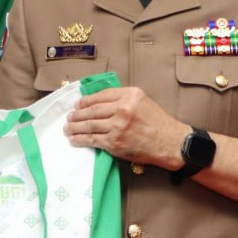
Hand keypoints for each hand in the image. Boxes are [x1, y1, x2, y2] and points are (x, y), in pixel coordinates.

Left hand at [64, 86, 185, 167]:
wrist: (170, 142)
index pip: (101, 95)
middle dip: (77, 114)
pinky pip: (93, 140)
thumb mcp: (142, 101)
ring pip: (89, 125)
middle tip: (69, 117)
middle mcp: (122, 108)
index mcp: (129, 95)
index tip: (77, 104)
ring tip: (67, 128)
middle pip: (92, 110)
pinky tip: (74, 139)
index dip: (85, 101)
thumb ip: (122, 99)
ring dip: (75, 127)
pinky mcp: (114, 142)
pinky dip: (81, 139)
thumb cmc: (158, 122)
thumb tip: (98, 102)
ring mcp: (117, 126)